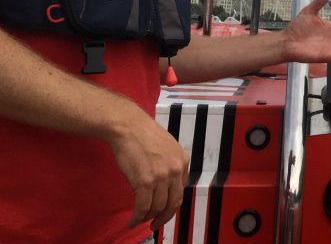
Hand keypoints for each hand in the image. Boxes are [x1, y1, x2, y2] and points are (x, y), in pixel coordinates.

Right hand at [105, 105, 189, 228]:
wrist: (128, 126)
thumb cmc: (142, 134)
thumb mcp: (166, 148)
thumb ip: (169, 165)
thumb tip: (164, 185)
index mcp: (182, 161)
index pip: (180, 190)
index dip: (171, 204)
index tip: (164, 211)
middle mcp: (175, 169)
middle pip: (173, 202)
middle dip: (164, 217)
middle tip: (155, 224)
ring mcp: (161, 176)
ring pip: (158, 207)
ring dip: (148, 217)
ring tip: (139, 220)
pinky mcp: (145, 182)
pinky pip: (143, 207)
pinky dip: (137, 217)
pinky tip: (132, 221)